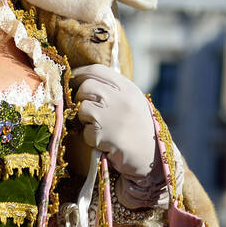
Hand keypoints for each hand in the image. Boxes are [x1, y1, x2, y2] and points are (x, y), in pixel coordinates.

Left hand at [70, 63, 157, 179]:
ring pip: (83, 108)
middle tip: (89, 109)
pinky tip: (105, 141)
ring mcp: (111, 116)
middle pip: (86, 86)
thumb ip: (116, 90)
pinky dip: (90, 137)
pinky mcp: (103, 134)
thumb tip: (87, 80)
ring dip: (86, 119)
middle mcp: (120, 98)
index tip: (73, 77)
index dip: (81, 72)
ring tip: (101, 126)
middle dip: (82, 97)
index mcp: (128, 88)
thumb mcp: (134, 102)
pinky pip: (85, 130)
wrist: (151, 157)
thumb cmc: (141, 129)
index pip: (97, 70)